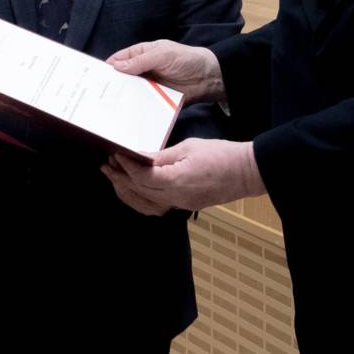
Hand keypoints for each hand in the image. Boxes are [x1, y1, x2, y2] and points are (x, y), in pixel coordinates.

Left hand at [102, 138, 263, 212]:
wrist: (246, 172)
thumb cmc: (221, 155)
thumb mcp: (188, 148)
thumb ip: (162, 157)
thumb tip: (140, 157)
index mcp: (177, 181)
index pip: (143, 176)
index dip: (127, 166)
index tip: (117, 154)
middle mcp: (176, 197)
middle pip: (140, 191)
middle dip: (121, 178)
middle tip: (107, 165)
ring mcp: (181, 204)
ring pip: (145, 204)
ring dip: (128, 191)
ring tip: (115, 178)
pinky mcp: (185, 205)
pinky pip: (156, 206)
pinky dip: (141, 199)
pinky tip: (133, 189)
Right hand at [107, 41, 224, 103]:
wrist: (208, 78)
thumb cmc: (186, 59)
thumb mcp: (162, 55)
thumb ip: (141, 60)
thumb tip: (117, 66)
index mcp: (142, 54)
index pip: (119, 60)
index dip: (108, 67)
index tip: (95, 77)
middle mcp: (142, 70)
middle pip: (123, 78)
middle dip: (113, 85)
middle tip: (99, 95)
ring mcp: (149, 85)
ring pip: (131, 92)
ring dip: (123, 98)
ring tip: (109, 107)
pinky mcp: (156, 99)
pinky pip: (142, 103)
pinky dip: (136, 107)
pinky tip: (128, 114)